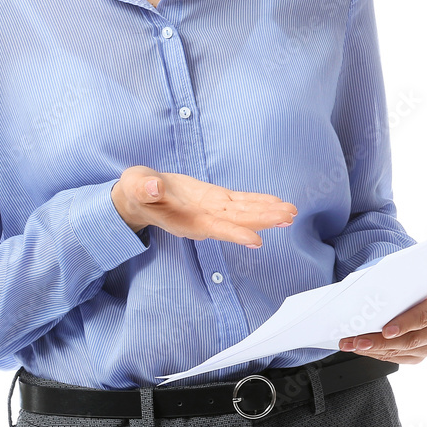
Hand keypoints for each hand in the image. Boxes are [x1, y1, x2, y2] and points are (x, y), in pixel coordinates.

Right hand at [111, 166, 297, 246]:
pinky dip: (257, 202)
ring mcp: (210, 210)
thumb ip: (144, 188)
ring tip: (290, 213)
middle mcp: (203, 218)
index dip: (234, 233)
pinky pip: (239, 203)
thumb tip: (154, 186)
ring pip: (242, 213)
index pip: (214, 227)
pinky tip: (274, 204)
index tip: (256, 240)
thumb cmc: (136, 192)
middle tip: (289, 218)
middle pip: (237, 221)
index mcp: (185, 218)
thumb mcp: (135, 186)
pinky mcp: (213, 199)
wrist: (138, 196)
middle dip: (263, 220)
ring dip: (267, 213)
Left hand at [338, 289, 426, 363]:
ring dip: (373, 349)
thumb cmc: (410, 287)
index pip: (424, 317)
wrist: (417, 297)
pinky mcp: (421, 356)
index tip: (385, 330)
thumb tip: (366, 295)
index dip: (404, 324)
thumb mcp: (406, 282)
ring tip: (352, 344)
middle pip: (410, 340)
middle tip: (359, 340)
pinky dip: (376, 353)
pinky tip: (362, 347)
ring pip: (400, 351)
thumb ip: (394, 289)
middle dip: (380, 341)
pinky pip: (397, 358)